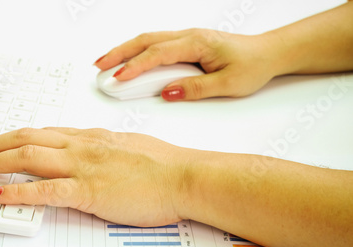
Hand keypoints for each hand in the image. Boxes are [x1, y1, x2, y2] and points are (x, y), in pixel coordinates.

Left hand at [0, 127, 191, 226]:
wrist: (184, 176)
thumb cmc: (163, 165)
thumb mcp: (127, 149)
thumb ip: (103, 152)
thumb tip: (91, 158)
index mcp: (90, 138)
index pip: (42, 133)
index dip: (13, 137)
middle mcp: (81, 146)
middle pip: (26, 138)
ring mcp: (83, 166)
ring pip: (27, 156)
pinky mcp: (88, 190)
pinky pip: (43, 189)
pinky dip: (15, 191)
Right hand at [94, 29, 278, 100]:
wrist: (267, 53)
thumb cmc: (252, 66)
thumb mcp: (227, 84)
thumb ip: (195, 88)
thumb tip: (167, 92)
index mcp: (197, 43)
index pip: (157, 54)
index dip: (135, 67)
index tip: (118, 78)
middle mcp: (188, 36)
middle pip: (145, 40)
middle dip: (118, 53)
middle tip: (98, 66)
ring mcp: (186, 38)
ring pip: (148, 40)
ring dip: (124, 50)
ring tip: (105, 63)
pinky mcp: (185, 44)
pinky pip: (155, 44)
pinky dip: (138, 51)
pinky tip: (129, 59)